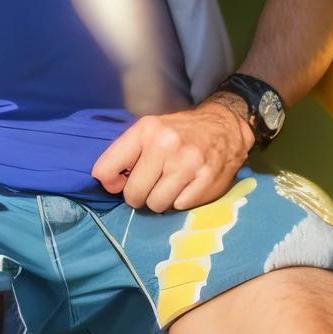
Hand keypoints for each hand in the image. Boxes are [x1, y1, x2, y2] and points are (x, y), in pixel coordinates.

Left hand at [92, 96, 253, 212]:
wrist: (225, 126)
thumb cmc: (181, 132)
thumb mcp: (150, 131)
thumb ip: (126, 154)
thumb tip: (109, 184)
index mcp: (146, 130)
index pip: (107, 167)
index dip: (111, 182)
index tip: (119, 183)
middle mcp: (166, 144)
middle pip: (133, 194)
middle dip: (138, 197)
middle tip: (150, 187)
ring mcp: (188, 163)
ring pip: (156, 205)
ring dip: (161, 201)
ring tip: (170, 186)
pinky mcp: (206, 180)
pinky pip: (180, 207)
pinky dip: (181, 202)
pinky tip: (187, 187)